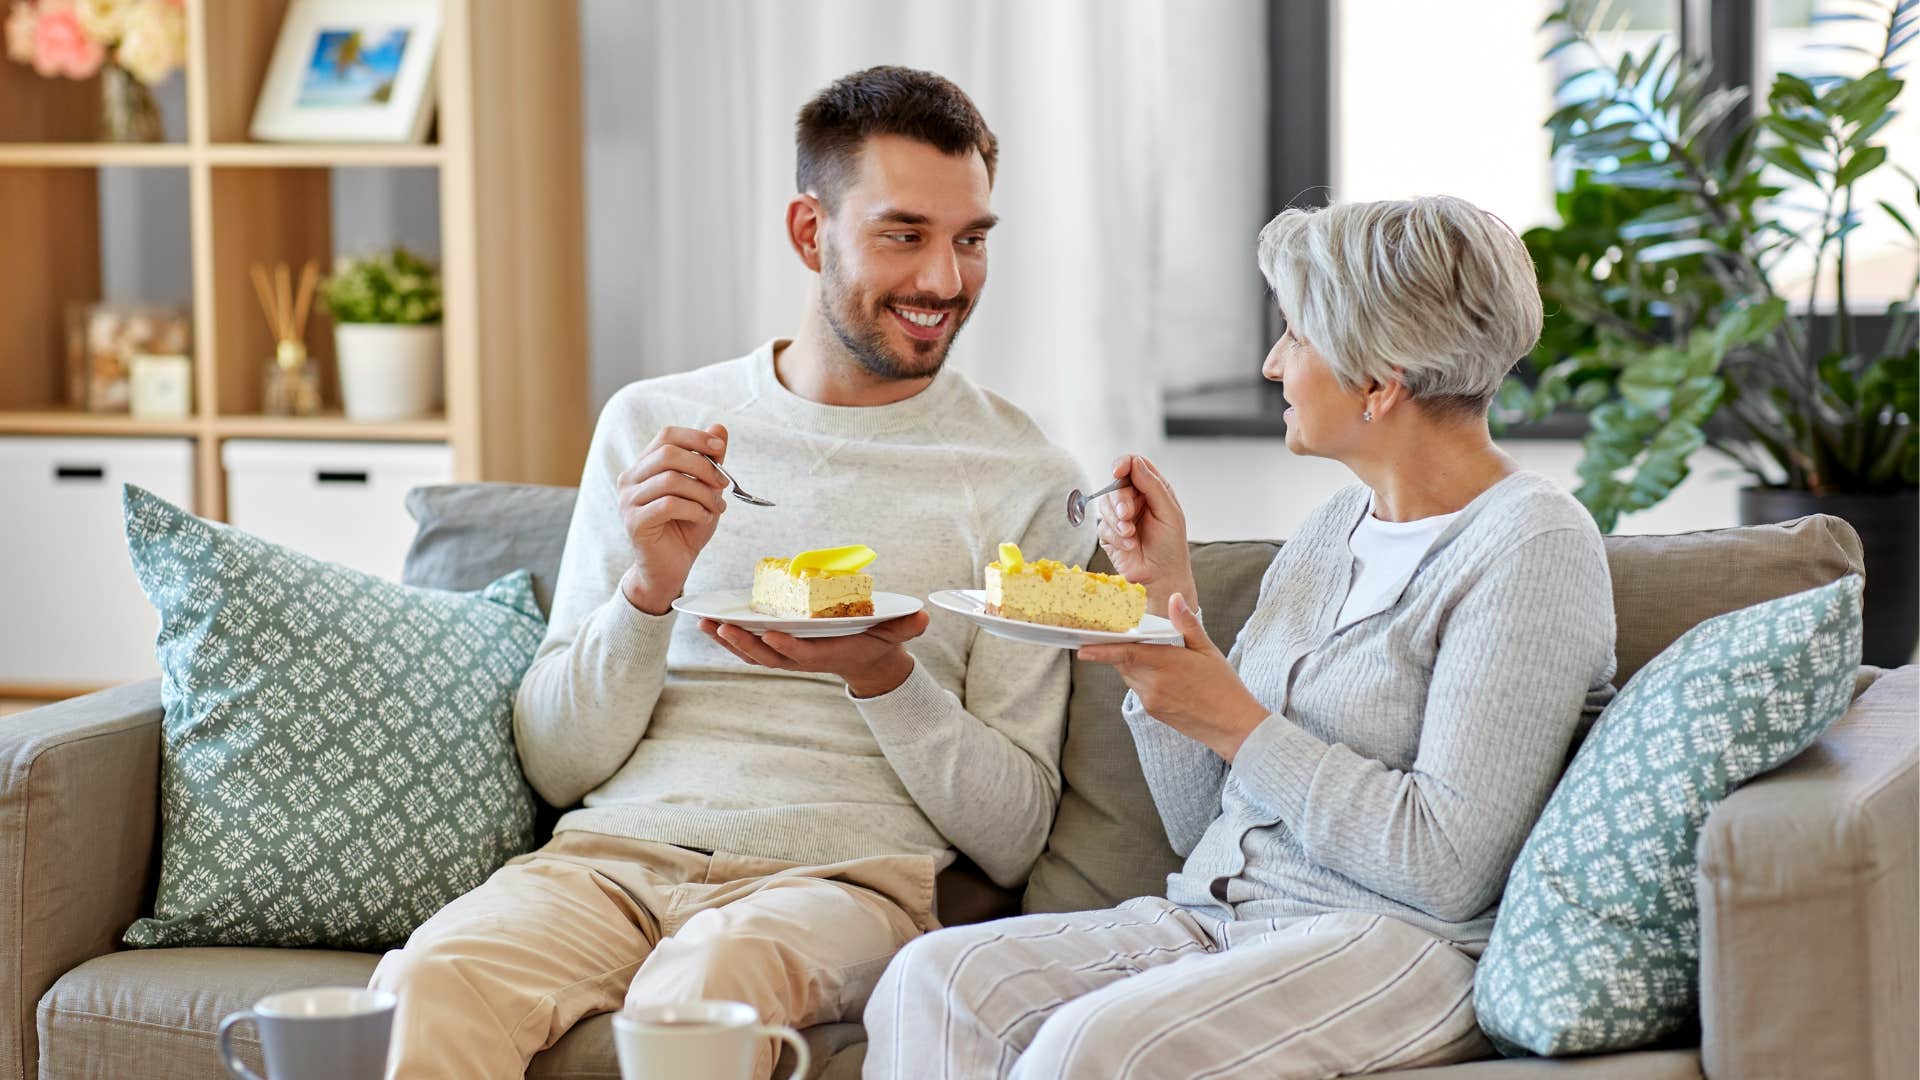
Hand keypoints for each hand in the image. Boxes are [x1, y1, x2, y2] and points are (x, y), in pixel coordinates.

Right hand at [618, 424, 730, 614]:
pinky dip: (694, 510)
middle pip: (669, 454)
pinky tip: (704, 519)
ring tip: (716, 508)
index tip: (720, 449)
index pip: (666, 436)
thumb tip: (719, 428)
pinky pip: (669, 505)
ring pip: (671, 480)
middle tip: (724, 484)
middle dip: (704, 467)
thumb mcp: (705, 489)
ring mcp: (628, 501)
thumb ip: (709, 460)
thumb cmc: (687, 526)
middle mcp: (630, 479)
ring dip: (703, 493)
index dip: (695, 438)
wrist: (673, 567)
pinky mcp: (634, 522)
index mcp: (644, 466)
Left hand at [698, 612, 932, 697]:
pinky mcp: (776, 649)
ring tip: (704, 623)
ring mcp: (786, 656)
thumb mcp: (896, 632)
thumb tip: (923, 618)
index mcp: (827, 653)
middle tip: (723, 626)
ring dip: (727, 640)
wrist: (866, 659)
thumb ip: (907, 626)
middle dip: (745, 643)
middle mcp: (801, 658)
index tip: (770, 634)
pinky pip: (748, 645)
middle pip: (768, 655)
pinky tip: (707, 623)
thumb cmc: (878, 640)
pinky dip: (727, 637)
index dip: (786, 646)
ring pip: (752, 652)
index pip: (803, 654)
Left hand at [1076, 593, 1267, 760]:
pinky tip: (1163, 677)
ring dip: (1132, 664)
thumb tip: (1175, 599)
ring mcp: (1152, 700)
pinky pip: (1138, 690)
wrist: (1232, 725)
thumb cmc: (1224, 685)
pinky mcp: (1153, 712)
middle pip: (1123, 663)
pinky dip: (1142, 679)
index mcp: (1168, 663)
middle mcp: (1155, 684)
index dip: (1102, 650)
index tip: (1083, 648)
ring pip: (1129, 676)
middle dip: (1121, 650)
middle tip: (1125, 636)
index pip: (1126, 653)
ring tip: (1157, 658)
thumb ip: (1187, 624)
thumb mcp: (1208, 650)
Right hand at [1095, 454, 1195, 615]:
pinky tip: (1130, 546)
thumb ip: (1153, 485)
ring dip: (1117, 521)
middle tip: (1127, 515)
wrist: (1161, 577)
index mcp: (1152, 489)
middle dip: (1119, 500)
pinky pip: (1102, 527)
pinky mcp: (1109, 534)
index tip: (1117, 472)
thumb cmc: (1170, 546)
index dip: (1123, 464)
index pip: (1133, 465)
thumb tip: (1135, 462)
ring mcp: (1120, 517)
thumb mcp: (1168, 512)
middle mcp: (1134, 500)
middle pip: (1115, 486)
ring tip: (1131, 535)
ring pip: (1104, 505)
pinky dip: (1116, 537)